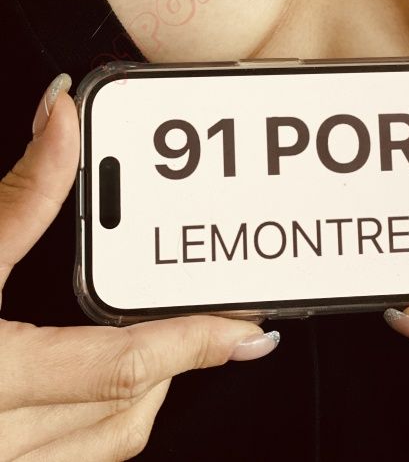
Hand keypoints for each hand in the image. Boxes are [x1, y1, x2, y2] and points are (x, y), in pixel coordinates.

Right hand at [0, 74, 279, 460]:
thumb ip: (21, 192)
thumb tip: (62, 116)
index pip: (123, 369)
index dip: (196, 345)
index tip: (250, 332)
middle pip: (128, 410)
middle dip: (178, 361)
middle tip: (207, 317)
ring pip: (106, 445)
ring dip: (145, 393)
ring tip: (164, 341)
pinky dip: (101, 422)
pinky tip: (97, 381)